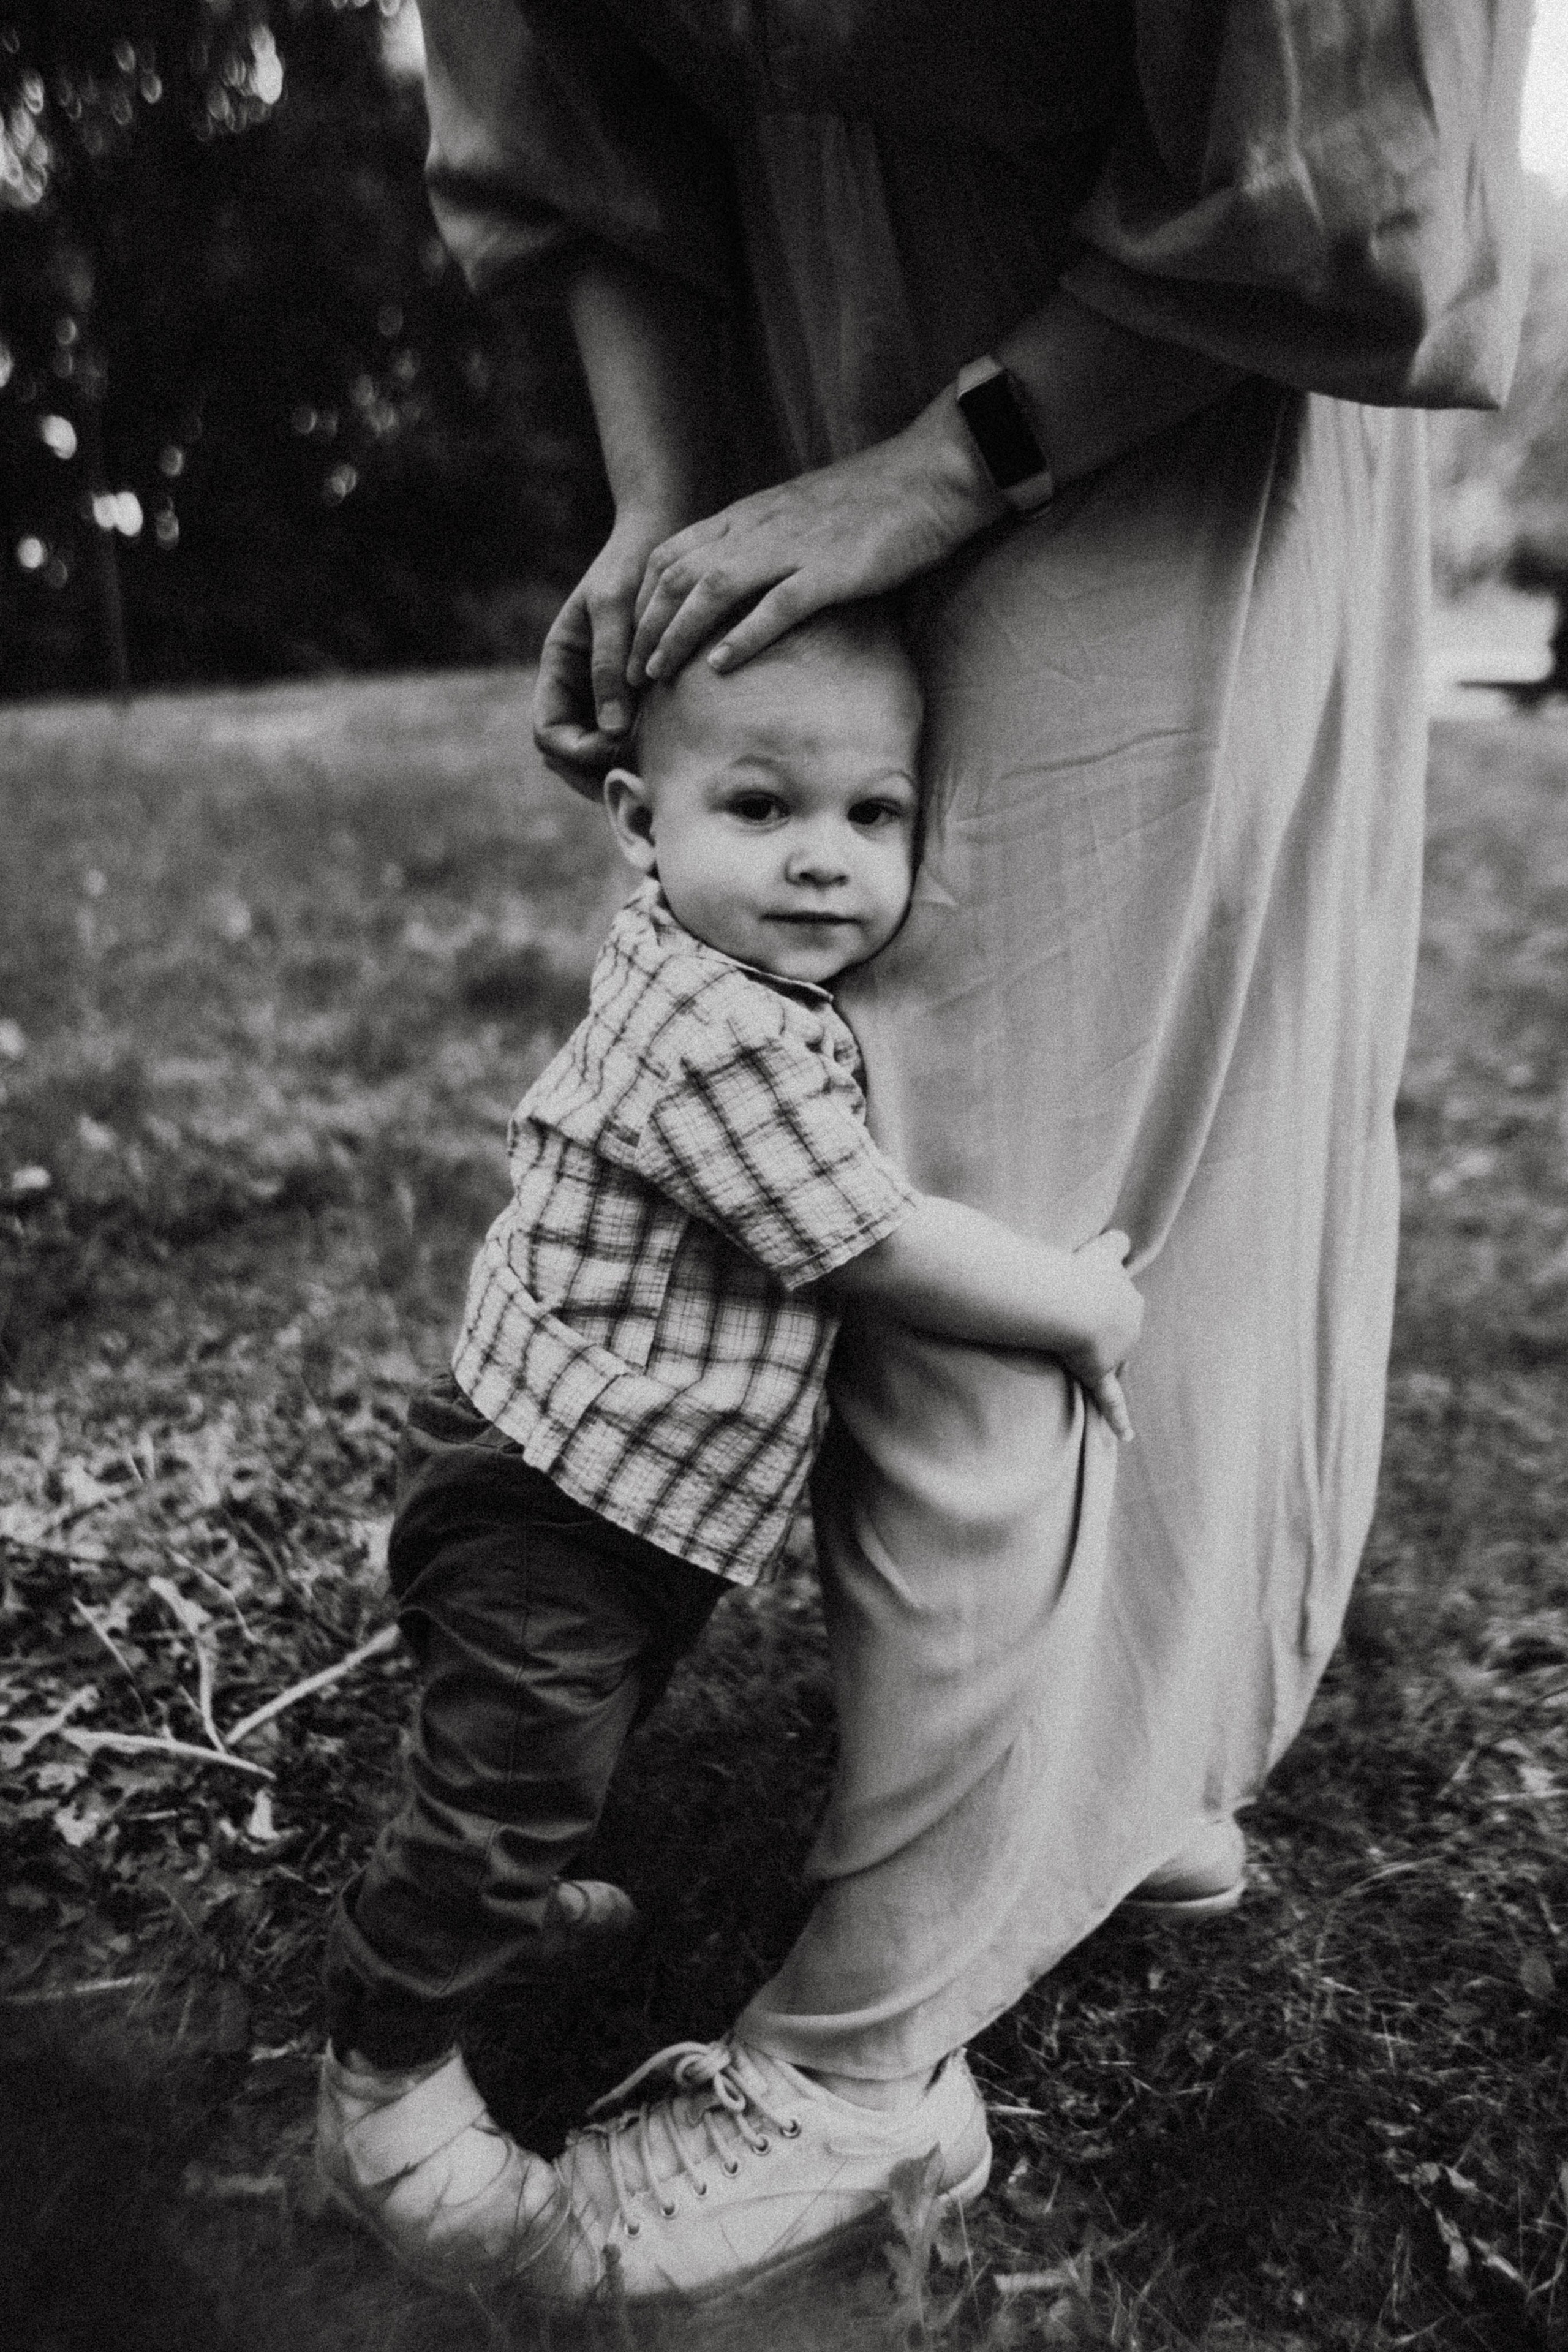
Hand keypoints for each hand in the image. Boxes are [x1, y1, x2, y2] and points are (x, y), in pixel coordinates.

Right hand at [533, 505, 691, 787]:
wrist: (663, 537)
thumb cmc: (633, 564)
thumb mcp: (612, 608)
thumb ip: (608, 665)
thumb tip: (612, 729)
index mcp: (558, 667)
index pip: (548, 733)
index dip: (576, 751)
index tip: (616, 744)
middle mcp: (577, 687)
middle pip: (570, 757)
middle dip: (596, 771)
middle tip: (641, 776)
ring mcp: (605, 694)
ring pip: (599, 755)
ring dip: (619, 768)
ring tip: (658, 770)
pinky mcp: (636, 695)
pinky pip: (630, 740)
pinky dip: (641, 753)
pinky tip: (672, 753)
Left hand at [626, 394, 1001, 687]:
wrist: (931, 475)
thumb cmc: (874, 501)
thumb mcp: (802, 513)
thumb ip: (765, 540)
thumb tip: (741, 580)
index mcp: (750, 515)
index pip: (672, 553)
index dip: (643, 599)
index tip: (631, 638)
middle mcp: (759, 529)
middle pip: (679, 576)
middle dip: (647, 626)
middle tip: (632, 672)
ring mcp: (793, 548)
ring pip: (712, 590)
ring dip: (679, 635)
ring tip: (660, 674)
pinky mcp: (830, 571)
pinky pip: (776, 606)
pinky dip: (743, 637)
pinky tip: (721, 666)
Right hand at [1060, 1229, 1143, 1442]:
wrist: (1074, 1300)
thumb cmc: (1082, 1271)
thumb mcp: (1104, 1247)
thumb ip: (1118, 1241)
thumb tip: (1126, 1236)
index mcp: (1130, 1299)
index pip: (1122, 1302)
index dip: (1102, 1299)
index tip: (1087, 1295)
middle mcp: (1130, 1327)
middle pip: (1118, 1333)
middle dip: (1102, 1331)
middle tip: (1074, 1324)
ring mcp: (1117, 1352)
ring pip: (1112, 1360)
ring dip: (1099, 1359)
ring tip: (1075, 1351)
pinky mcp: (1099, 1372)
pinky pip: (1110, 1399)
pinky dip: (1119, 1419)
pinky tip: (1127, 1437)